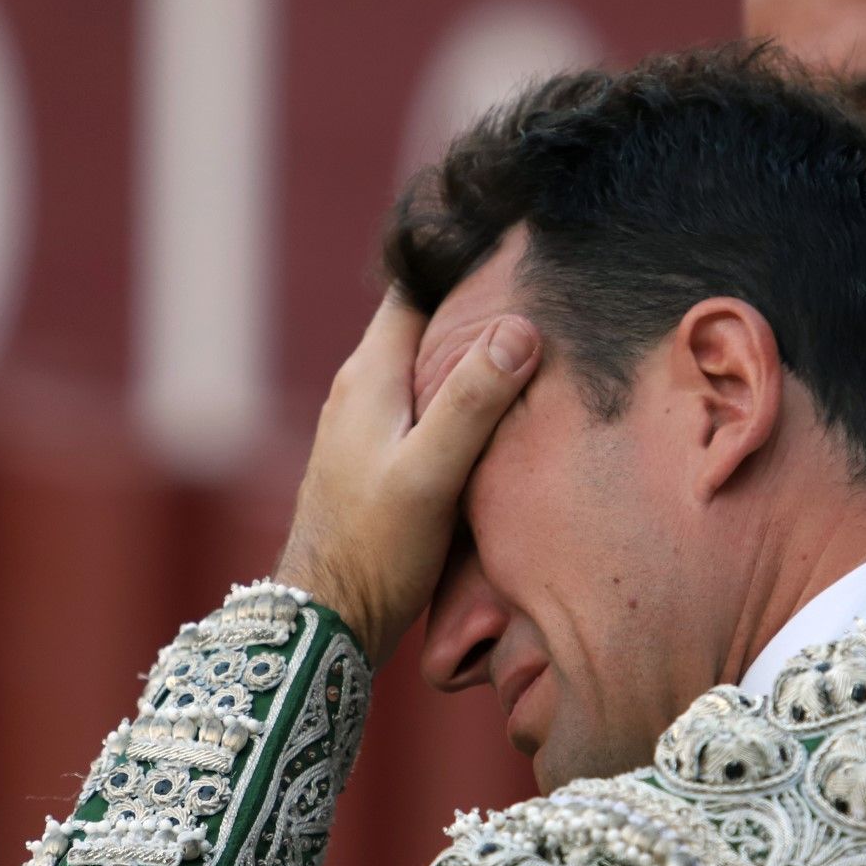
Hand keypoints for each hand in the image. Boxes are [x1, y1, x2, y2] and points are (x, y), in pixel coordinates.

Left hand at [273, 292, 539, 665]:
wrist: (327, 621)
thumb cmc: (376, 549)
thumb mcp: (431, 473)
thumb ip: (472, 401)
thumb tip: (520, 328)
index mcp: (370, 375)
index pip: (414, 288)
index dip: (460, 262)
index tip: (513, 244)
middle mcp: (360, 388)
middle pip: (423, 322)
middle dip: (473, 305)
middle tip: (538, 289)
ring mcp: (364, 423)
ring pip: (423, 365)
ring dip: (466, 353)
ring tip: (528, 342)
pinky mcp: (375, 457)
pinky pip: (422, 402)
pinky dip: (457, 393)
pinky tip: (494, 411)